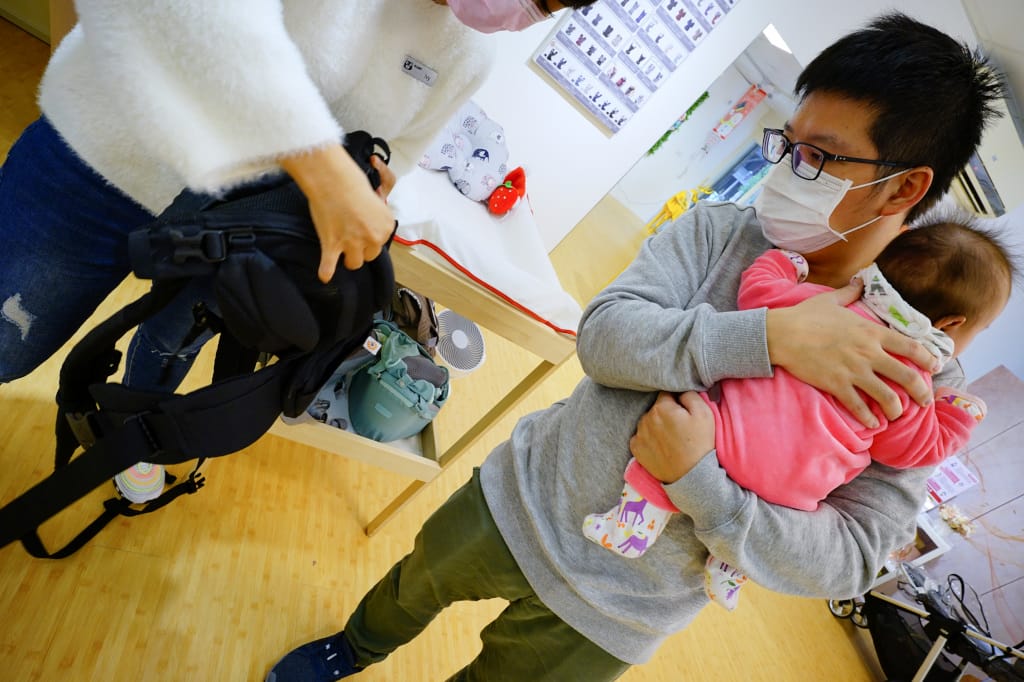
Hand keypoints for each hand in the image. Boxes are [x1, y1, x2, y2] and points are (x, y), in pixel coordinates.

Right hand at [280, 143, 395, 280]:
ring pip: (354, 263)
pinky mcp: (332, 245)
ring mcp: (353, 243)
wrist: (332, 178)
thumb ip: (376, 216)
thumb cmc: (352, 181)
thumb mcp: (375, 197)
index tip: (362, 228)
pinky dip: (326, 272)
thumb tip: (369, 220)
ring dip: (347, 258)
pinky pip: (329, 267)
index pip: (381, 241)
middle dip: (361, 248)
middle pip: (370, 255)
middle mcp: (373, 237)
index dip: (370, 235)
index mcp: (387, 225)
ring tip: (339, 250)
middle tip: (350, 237)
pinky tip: (325, 275)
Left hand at [630, 391, 715, 483]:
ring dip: (656, 425)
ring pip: (647, 422)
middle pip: (655, 408)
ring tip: (670, 438)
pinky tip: (661, 446)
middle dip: (665, 413)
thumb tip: (680, 391)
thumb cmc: (700, 443)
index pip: (665, 394)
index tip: (683, 412)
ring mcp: (639, 435)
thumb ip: (690, 395)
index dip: (676, 401)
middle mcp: (646, 419)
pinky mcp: (636, 449)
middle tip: (679, 427)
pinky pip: (640, 437)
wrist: (692, 475)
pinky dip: (648, 439)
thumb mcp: (704, 413)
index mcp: (661, 408)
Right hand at [766, 278, 934, 427]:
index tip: (935, 367)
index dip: (927, 358)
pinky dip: (869, 418)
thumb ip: (850, 292)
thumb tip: (859, 282)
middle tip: (925, 400)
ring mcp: (853, 371)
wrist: (782, 334)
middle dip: (921, 392)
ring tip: (896, 415)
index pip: (910, 347)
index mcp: (871, 332)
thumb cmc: (805, 316)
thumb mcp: (830, 300)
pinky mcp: (837, 385)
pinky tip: (873, 424)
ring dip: (896, 410)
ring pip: (887, 397)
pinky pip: (859, 407)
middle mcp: (868, 353)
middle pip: (906, 376)